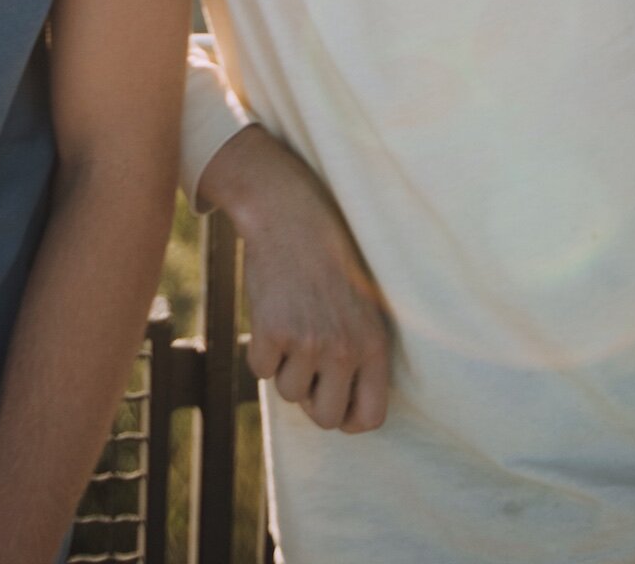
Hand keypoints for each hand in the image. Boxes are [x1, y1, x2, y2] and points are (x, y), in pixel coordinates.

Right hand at [199, 126, 389, 431]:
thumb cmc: (329, 261)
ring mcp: (308, 342)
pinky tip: (272, 315)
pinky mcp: (273, 331)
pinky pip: (260, 369)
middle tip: (306, 365)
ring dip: (284, 367)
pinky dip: (261, 350)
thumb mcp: (363, 307)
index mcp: (374, 346)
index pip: (370, 418)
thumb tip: (347, 415)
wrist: (291, 216)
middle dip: (310, 398)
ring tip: (292, 325)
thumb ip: (361, 356)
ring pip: (288, 393)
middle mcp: (345, 349)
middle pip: (324, 418)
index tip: (334, 400)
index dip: (348, 417)